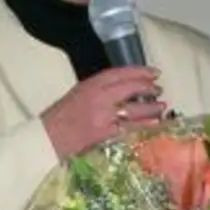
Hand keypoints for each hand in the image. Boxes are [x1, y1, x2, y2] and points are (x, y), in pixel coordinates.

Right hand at [41, 67, 166, 157]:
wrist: (47, 138)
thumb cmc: (60, 116)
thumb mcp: (78, 93)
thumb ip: (100, 89)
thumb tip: (125, 88)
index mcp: (90, 85)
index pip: (120, 74)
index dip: (139, 71)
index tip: (154, 72)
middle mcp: (98, 98)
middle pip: (130, 88)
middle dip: (148, 88)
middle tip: (159, 90)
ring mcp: (103, 117)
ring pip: (134, 110)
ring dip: (151, 108)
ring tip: (161, 107)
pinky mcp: (106, 135)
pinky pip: (130, 128)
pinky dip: (144, 125)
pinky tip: (154, 124)